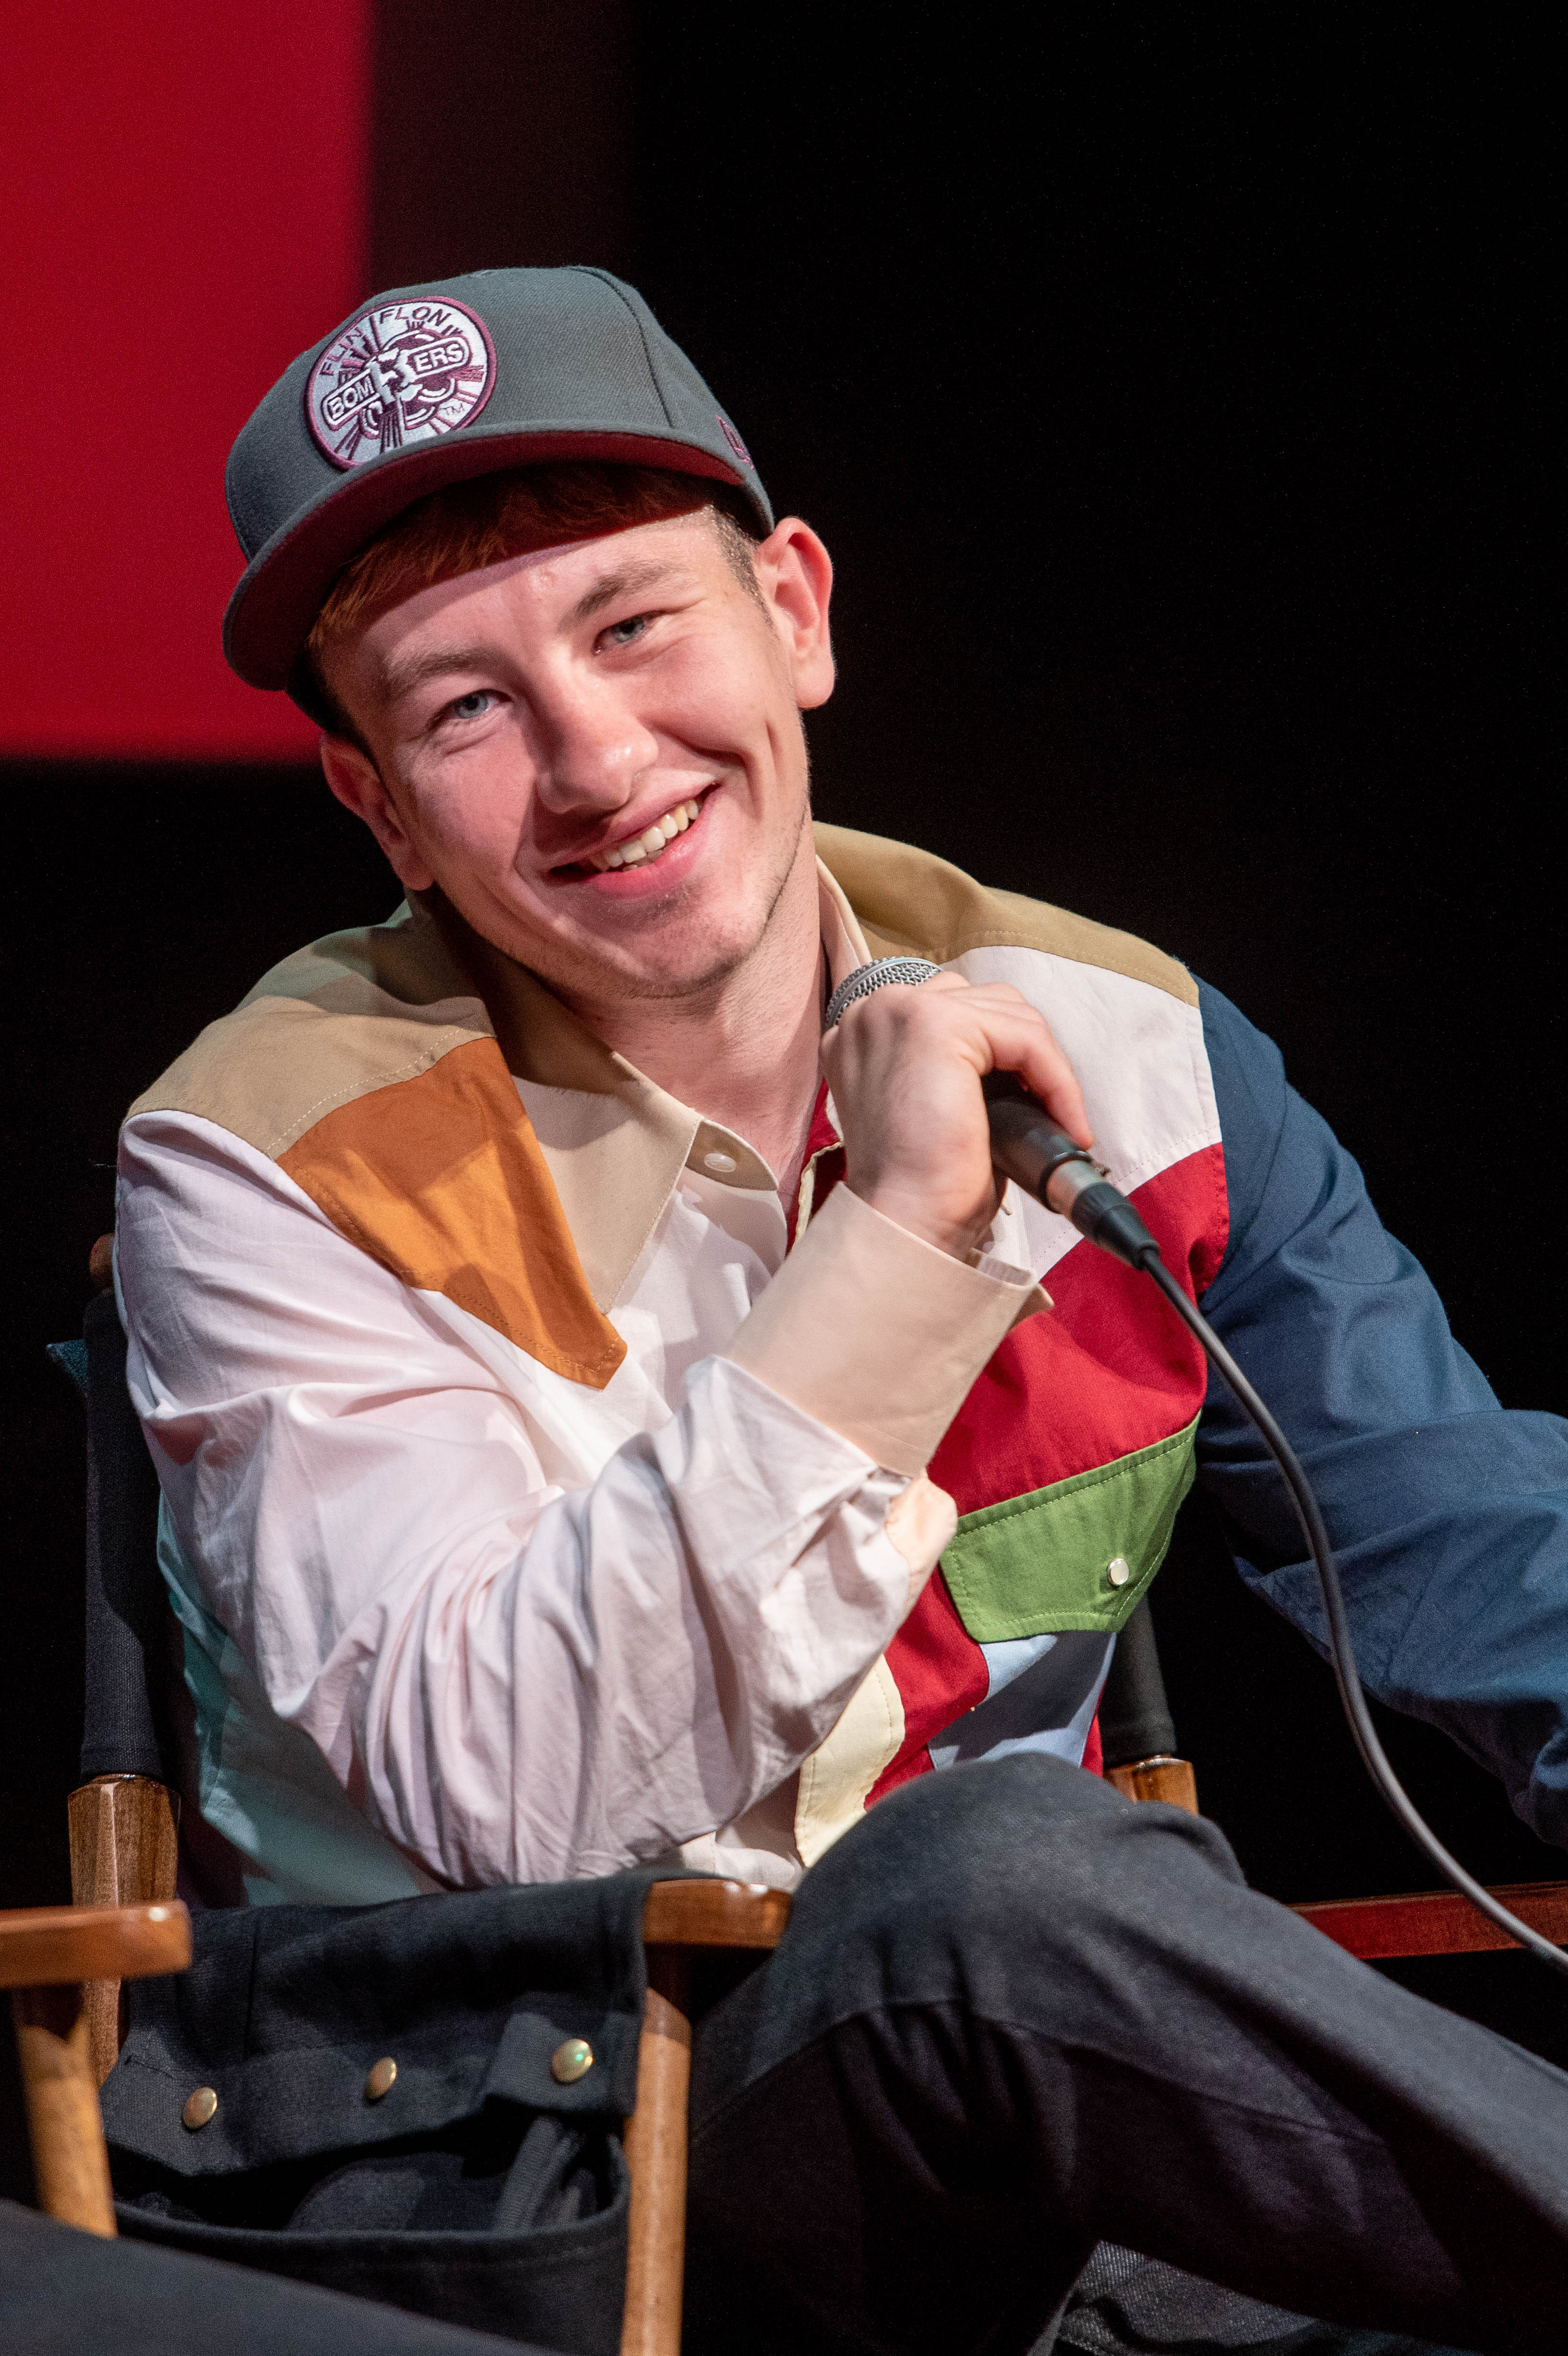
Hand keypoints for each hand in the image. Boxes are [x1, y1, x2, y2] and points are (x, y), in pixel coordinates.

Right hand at [820, 974, 1091, 1258]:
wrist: (905, 1224)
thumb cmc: (919, 1187)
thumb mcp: (932, 1109)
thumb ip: (955, 1071)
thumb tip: (1018, 1065)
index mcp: (865, 1033)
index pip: (954, 1009)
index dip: (1001, 1052)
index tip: (1031, 1100)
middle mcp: (872, 1011)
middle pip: (984, 1001)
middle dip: (1025, 1052)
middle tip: (1047, 1110)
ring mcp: (899, 1010)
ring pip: (1010, 1014)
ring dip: (1045, 1066)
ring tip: (1057, 1119)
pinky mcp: (936, 1023)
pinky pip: (1026, 1038)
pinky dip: (1057, 1080)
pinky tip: (1066, 1123)